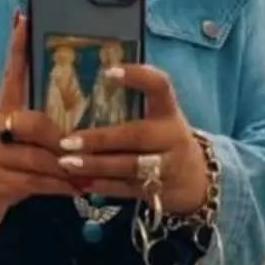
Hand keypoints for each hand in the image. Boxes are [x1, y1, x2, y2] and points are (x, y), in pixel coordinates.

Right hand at [0, 11, 73, 235]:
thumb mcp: (17, 145)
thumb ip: (42, 132)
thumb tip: (81, 127)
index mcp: (2, 113)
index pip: (10, 74)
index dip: (17, 48)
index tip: (24, 17)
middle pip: (31, 123)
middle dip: (60, 138)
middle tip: (83, 148)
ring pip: (39, 157)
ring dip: (68, 167)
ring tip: (92, 172)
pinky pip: (37, 183)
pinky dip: (62, 187)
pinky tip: (81, 189)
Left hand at [55, 64, 207, 215]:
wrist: (197, 181)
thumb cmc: (165, 142)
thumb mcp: (160, 121)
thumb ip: (131, 110)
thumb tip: (76, 100)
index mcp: (170, 113)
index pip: (160, 86)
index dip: (138, 77)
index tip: (108, 73)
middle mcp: (172, 137)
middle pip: (137, 135)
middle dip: (101, 139)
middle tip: (68, 141)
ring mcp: (168, 167)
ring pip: (130, 166)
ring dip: (97, 165)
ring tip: (67, 163)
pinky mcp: (160, 191)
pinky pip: (128, 189)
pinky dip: (103, 186)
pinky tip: (81, 183)